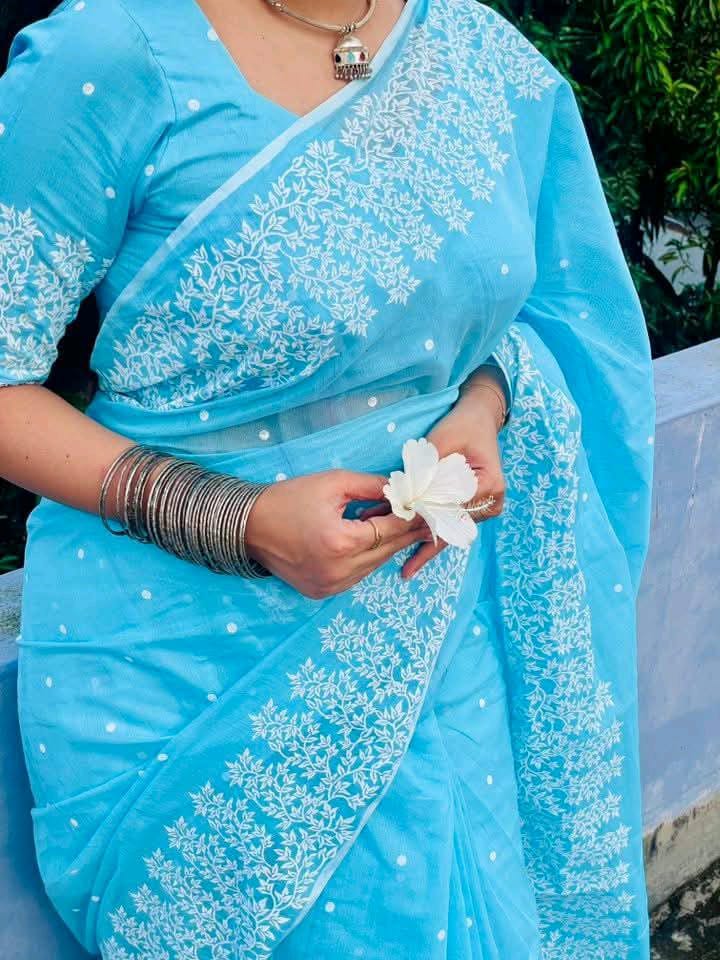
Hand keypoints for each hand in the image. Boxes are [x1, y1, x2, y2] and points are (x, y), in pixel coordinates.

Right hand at [244, 469, 432, 598]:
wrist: (248, 527)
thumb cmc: (288, 499)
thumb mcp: (332, 483)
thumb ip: (371, 486)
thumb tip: (401, 489)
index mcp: (341, 542)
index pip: (390, 531)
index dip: (411, 518)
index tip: (427, 508)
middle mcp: (338, 570)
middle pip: (386, 551)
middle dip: (405, 533)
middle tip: (425, 518)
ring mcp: (330, 586)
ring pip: (374, 566)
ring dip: (386, 546)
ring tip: (395, 524)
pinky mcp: (322, 592)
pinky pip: (356, 576)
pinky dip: (366, 559)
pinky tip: (368, 540)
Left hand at [360, 381, 505, 579]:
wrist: (479, 420)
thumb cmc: (461, 426)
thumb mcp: (441, 441)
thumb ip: (425, 470)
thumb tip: (402, 496)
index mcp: (489, 485)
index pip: (449, 505)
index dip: (420, 513)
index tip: (394, 520)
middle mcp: (491, 504)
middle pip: (448, 524)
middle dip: (414, 532)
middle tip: (383, 543)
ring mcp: (484, 511)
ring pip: (446, 531)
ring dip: (417, 538)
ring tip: (393, 558)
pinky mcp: (472, 513)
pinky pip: (447, 529)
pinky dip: (426, 538)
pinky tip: (411, 565)